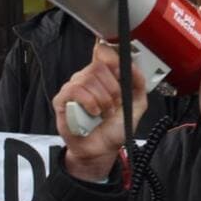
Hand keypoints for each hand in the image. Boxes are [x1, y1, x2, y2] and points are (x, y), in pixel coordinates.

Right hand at [53, 42, 147, 181]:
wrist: (103, 149)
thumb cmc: (115, 127)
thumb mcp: (137, 104)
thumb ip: (138, 83)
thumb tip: (133, 67)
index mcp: (104, 76)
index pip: (103, 52)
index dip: (113, 59)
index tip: (121, 73)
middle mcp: (87, 78)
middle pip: (99, 66)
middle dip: (113, 88)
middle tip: (115, 104)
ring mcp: (73, 88)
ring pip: (88, 79)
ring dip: (103, 100)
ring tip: (104, 112)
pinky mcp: (62, 100)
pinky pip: (75, 90)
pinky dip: (89, 102)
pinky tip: (94, 113)